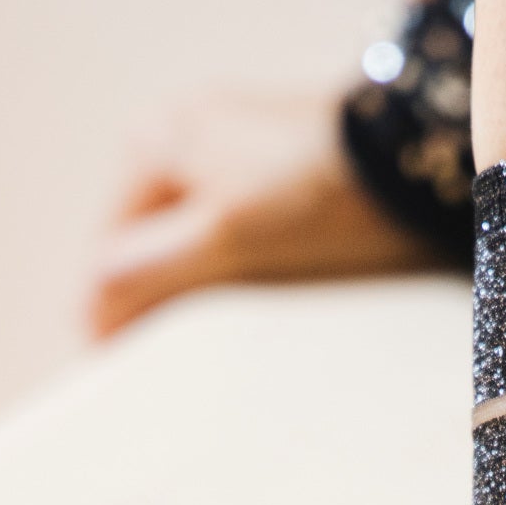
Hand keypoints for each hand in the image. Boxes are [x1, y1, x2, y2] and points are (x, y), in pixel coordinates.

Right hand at [88, 92, 442, 336]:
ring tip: (221, 339)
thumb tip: (89, 315)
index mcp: (153, 140)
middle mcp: (186, 131)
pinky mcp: (284, 163)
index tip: (124, 372)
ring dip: (203, 288)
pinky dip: (241, 267)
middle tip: (175, 363)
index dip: (113, 312)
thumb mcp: (220, 239)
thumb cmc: (317, 194)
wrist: (416, 153)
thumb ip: (145, 273)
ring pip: (197, 238)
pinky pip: (239, 229)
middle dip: (159, 299)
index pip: (110, 249)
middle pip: (152, 241)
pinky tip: (265, 300)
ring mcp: (237, 143)